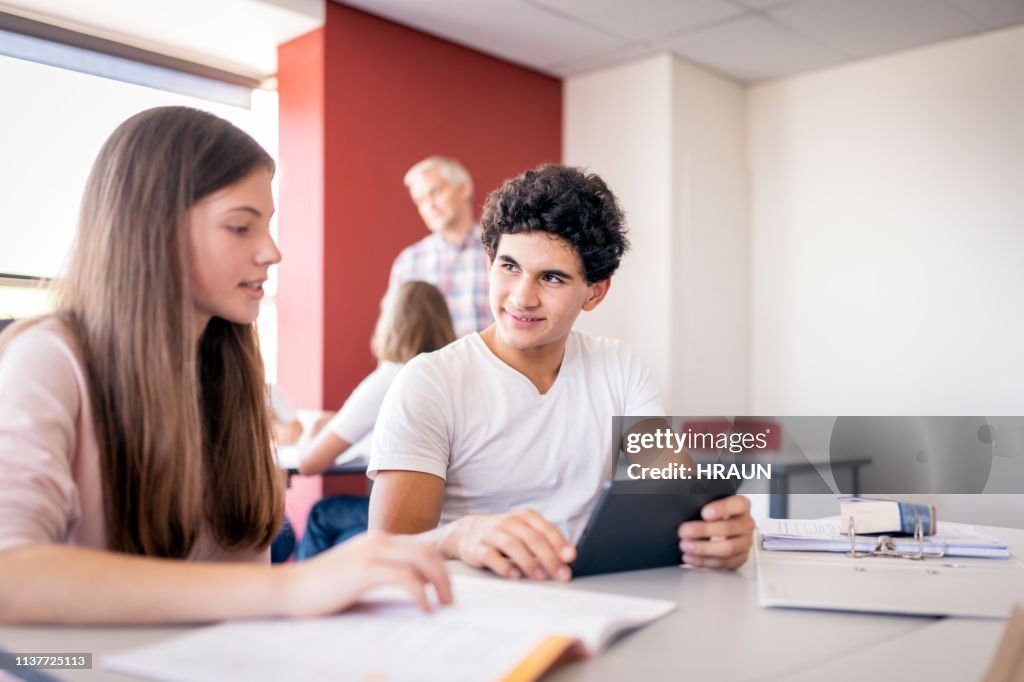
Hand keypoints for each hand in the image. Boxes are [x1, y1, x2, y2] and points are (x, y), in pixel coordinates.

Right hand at [281, 533, 451, 615]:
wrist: (290, 588)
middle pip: (428, 550)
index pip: (421, 546)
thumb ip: (382, 571)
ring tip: (442, 604)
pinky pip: (406, 577)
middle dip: (444, 575)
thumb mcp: (357, 573)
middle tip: (450, 600)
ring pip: (422, 559)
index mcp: (378, 540)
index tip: (443, 590)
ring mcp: (372, 552)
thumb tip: (413, 584)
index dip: (438, 568)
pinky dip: (421, 592)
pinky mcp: (365, 570)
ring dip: (439, 582)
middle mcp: (379, 540)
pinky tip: (424, 608)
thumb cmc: (322, 587)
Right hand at [445, 509, 575, 581]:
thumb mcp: (524, 532)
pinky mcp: (476, 548)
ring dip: (529, 562)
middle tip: (561, 574)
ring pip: (512, 545)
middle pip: (532, 538)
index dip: (559, 543)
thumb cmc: (503, 534)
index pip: (545, 529)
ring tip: (540, 576)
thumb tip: (566, 559)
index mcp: (524, 517)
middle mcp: (508, 522)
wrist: (466, 532)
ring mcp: (491, 534)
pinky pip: (491, 556)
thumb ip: (544, 543)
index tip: (570, 557)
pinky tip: (514, 575)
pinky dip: (503, 566)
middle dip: (549, 557)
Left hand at [677, 495, 753, 568]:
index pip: (737, 504)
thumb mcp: (710, 502)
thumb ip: (702, 501)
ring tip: (685, 546)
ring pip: (727, 549)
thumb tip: (685, 503)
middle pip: (728, 528)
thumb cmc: (715, 513)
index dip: (721, 508)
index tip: (704, 513)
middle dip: (703, 531)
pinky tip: (691, 557)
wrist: (723, 529)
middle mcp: (745, 524)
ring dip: (703, 549)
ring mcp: (744, 542)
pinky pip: (723, 563)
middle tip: (684, 531)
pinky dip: (704, 561)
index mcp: (742, 506)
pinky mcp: (739, 558)